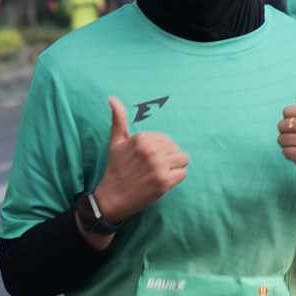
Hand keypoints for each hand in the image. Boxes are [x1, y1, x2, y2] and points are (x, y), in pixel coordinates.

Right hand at [93, 96, 188, 222]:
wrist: (112, 197)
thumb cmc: (115, 168)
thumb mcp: (116, 141)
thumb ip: (118, 119)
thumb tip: (112, 98)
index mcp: (142, 138)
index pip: (166, 139)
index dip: (160, 150)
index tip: (146, 160)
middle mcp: (150, 150)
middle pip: (176, 149)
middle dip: (168, 158)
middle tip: (152, 168)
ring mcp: (158, 166)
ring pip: (183, 160)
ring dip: (174, 168)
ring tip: (160, 173)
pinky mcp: (164, 182)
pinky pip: (183, 174)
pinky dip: (175, 178)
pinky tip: (162, 181)